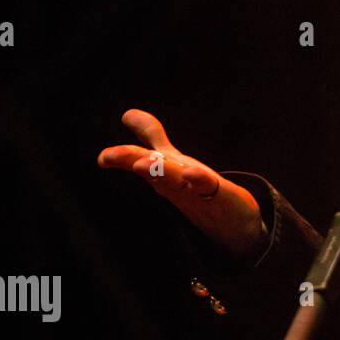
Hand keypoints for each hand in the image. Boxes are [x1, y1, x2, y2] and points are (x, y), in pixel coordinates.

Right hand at [97, 108, 266, 261]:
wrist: (236, 225)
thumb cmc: (200, 193)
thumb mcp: (174, 161)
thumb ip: (152, 137)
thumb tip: (128, 114)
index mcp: (164, 174)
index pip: (143, 158)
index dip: (123, 156)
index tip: (102, 158)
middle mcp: (176, 182)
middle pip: (151, 167)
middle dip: (130, 159)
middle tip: (107, 156)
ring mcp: (196, 190)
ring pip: (172, 178)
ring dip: (158, 170)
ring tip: (141, 164)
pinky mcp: (219, 194)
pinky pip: (206, 185)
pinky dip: (197, 178)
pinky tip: (189, 171)